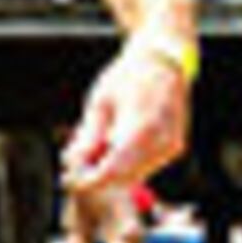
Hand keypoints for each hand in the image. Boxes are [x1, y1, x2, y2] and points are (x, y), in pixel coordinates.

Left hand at [64, 40, 193, 191]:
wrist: (162, 62)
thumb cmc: (127, 77)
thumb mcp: (100, 103)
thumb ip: (89, 136)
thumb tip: (75, 163)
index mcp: (141, 128)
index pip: (112, 171)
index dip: (88, 180)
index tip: (67, 179)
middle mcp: (162, 142)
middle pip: (122, 177)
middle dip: (95, 175)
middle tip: (70, 160)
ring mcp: (171, 146)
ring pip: (134, 175)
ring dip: (108, 169)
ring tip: (86, 147)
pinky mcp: (174, 147)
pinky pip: (144, 166)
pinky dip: (123, 163)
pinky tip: (106, 144)